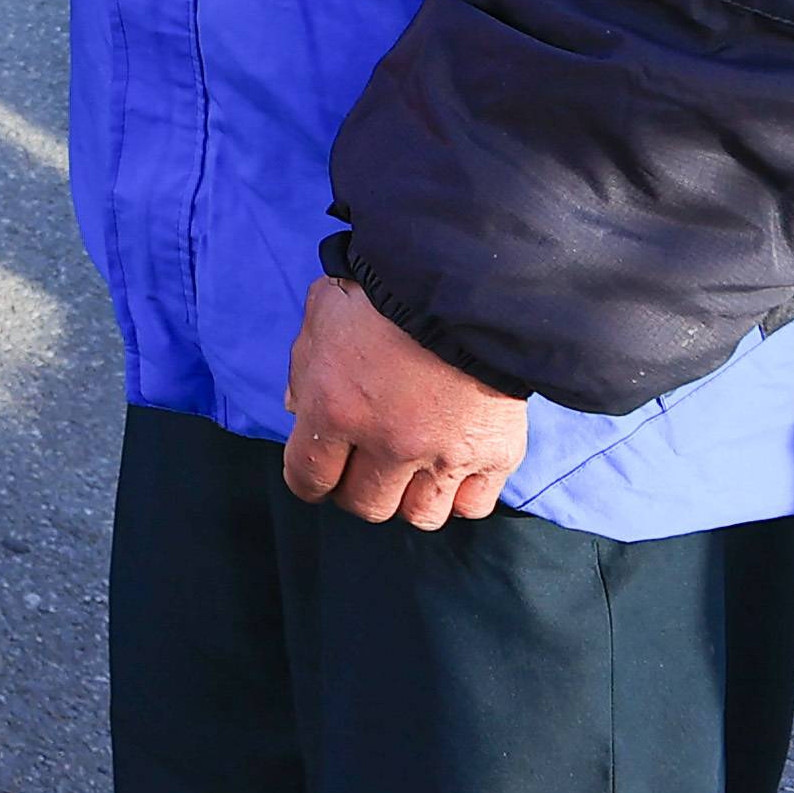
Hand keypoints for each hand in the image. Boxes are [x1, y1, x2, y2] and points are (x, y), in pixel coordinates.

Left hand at [279, 277, 527, 529]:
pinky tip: (454, 467)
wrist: (471, 276)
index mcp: (336, 409)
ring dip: (410, 496)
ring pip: (419, 516)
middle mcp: (389, 443)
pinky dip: (461, 494)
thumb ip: (303, 367)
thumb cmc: (387, 287)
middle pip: (365, 505)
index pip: (308, 480)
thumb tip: (299, 412)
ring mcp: (445, 454)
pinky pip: (472, 506)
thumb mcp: (323, 312)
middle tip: (368, 462)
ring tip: (413, 468)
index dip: (312, 480)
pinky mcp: (494, 454)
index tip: (321, 473)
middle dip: (359, 487)